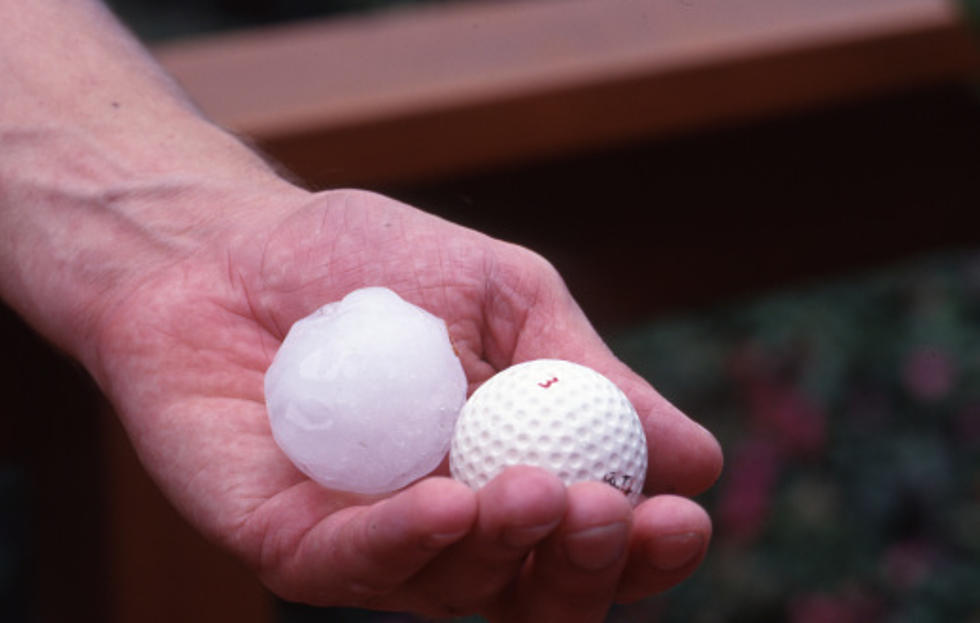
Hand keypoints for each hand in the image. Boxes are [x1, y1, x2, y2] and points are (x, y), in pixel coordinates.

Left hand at [90, 188, 721, 620]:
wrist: (231, 246)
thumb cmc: (377, 264)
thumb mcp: (504, 298)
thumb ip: (584, 375)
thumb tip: (696, 458)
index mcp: (514, 467)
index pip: (596, 535)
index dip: (646, 543)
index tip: (681, 513)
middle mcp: (454, 524)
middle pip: (540, 591)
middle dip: (588, 567)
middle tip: (605, 511)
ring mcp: (375, 541)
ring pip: (460, 589)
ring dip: (507, 551)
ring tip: (532, 490)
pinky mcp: (293, 544)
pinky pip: (358, 566)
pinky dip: (408, 542)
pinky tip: (449, 506)